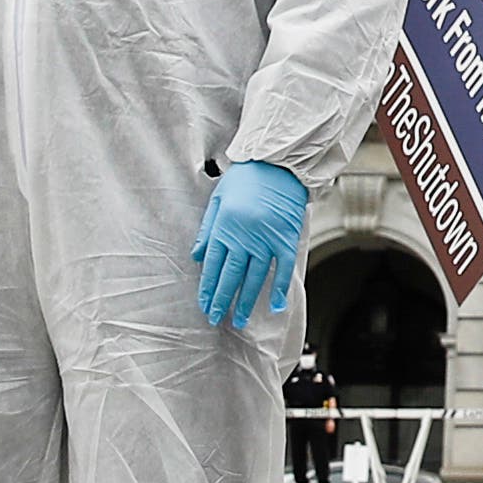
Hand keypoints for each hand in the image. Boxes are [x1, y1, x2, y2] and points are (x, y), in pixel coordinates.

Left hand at [189, 159, 307, 329]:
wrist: (277, 163)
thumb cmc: (246, 178)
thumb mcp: (217, 200)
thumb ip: (207, 230)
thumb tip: (197, 256)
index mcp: (224, 227)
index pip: (213, 266)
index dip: (208, 288)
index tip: (205, 305)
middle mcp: (244, 237)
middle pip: (231, 276)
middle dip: (222, 300)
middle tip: (217, 319)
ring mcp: (266, 240)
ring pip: (255, 278)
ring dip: (247, 300)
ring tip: (240, 319)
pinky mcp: (286, 239)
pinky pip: (283, 269)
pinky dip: (280, 288)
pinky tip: (276, 305)